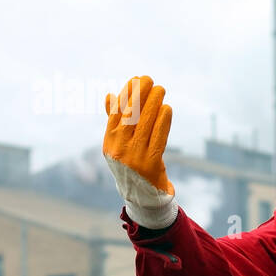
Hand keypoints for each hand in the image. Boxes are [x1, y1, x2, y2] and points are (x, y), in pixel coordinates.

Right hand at [103, 75, 177, 229]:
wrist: (142, 196)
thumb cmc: (131, 164)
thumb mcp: (119, 144)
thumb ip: (115, 121)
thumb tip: (110, 95)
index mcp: (108, 143)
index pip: (116, 113)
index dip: (126, 94)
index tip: (135, 80)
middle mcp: (118, 150)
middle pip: (129, 116)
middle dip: (140, 94)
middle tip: (149, 80)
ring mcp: (134, 158)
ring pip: (144, 124)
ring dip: (153, 103)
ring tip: (161, 90)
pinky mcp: (150, 164)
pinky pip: (158, 137)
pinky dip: (163, 121)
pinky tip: (167, 108)